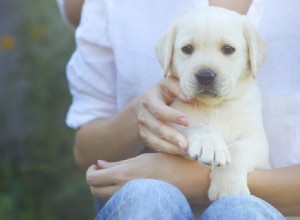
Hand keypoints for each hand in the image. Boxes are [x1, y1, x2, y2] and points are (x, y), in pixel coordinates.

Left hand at [86, 153, 210, 204]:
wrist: (188, 180)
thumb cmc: (166, 163)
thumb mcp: (141, 159)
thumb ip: (117, 164)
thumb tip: (99, 164)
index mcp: (123, 174)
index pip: (92, 178)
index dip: (90, 172)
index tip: (96, 166)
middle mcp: (123, 189)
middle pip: (94, 190)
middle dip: (95, 180)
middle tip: (104, 172)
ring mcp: (130, 199)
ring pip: (104, 197)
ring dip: (104, 187)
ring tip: (117, 177)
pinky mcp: (136, 204)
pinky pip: (117, 201)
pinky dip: (114, 194)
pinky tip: (126, 185)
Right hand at [137, 76, 192, 154]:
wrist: (149, 103)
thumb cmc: (165, 92)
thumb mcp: (170, 84)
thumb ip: (180, 88)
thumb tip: (190, 99)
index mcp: (149, 99)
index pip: (159, 109)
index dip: (172, 116)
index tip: (188, 121)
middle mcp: (144, 115)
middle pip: (157, 128)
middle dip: (172, 137)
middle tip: (186, 145)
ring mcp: (143, 128)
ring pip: (155, 141)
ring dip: (170, 148)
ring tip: (185, 152)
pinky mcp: (146, 137)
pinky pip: (156, 146)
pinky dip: (168, 151)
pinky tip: (180, 153)